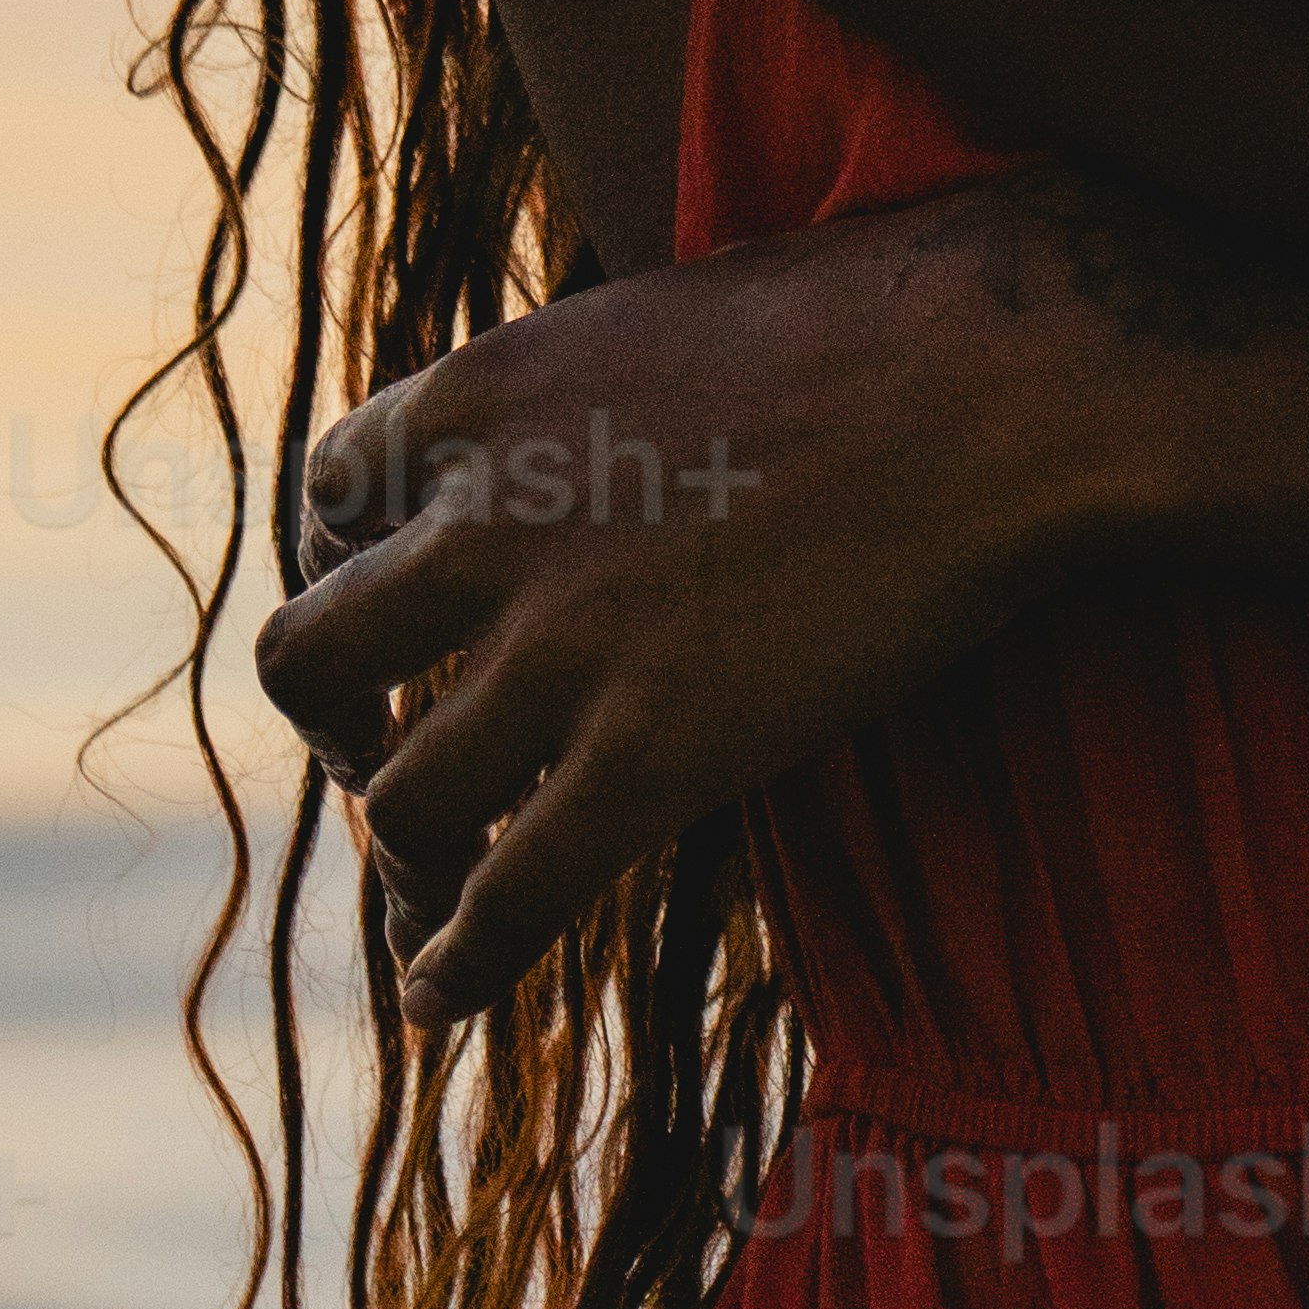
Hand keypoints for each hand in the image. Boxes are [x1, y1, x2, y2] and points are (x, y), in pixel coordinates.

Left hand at [254, 182, 1258, 1011]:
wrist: (999, 387)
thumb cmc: (885, 320)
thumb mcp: (674, 313)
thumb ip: (593, 390)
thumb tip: (607, 427)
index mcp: (485, 391)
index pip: (331, 491)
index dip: (341, 563)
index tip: (385, 608)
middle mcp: (484, 525)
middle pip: (309, 654)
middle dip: (331, 721)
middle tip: (376, 752)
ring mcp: (560, 651)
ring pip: (397, 800)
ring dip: (399, 854)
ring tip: (431, 888)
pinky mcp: (649, 760)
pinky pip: (508, 894)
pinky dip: (462, 957)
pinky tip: (448, 995)